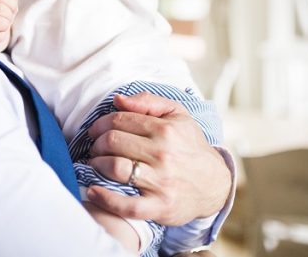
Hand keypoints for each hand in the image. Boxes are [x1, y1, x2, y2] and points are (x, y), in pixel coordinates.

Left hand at [85, 92, 230, 226]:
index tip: (95, 131)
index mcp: (165, 129)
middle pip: (112, 142)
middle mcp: (163, 154)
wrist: (215, 184)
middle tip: (96, 148)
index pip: (119, 121)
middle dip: (97, 144)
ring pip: (115, 168)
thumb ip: (147, 102)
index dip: (100, 124)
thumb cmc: (190, 146)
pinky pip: (127, 205)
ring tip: (95, 164)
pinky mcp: (160, 207)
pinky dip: (105, 199)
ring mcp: (161, 182)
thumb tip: (117, 99)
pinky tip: (93, 191)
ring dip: (96, 165)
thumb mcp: (177, 115)